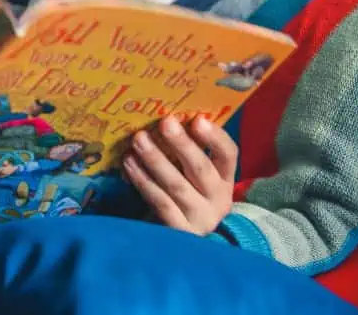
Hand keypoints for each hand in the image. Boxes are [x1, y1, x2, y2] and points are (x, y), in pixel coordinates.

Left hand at [121, 115, 236, 235]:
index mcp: (225, 179)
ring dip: (155, 159)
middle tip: (164, 122)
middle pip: (201, 169)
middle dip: (182, 144)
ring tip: (139, 140)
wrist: (177, 240)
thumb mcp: (190, 173)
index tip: (198, 120)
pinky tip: (129, 163)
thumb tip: (168, 117)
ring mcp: (200, 218)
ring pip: (176, 185)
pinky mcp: (179, 231)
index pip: (228, 155)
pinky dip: (142, 180)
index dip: (215, 137)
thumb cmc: (182, 191)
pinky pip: (159, 201)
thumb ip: (188, 149)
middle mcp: (218, 199)